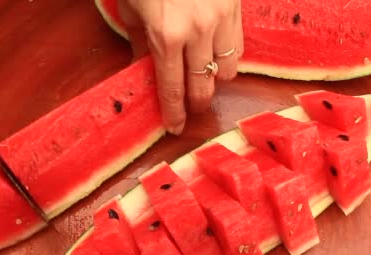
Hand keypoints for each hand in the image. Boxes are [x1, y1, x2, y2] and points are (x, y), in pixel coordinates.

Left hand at [118, 0, 243, 134]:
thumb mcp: (132, 9)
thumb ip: (139, 43)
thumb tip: (141, 71)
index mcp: (167, 36)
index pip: (172, 89)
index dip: (174, 113)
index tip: (175, 127)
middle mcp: (198, 32)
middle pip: (204, 86)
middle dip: (197, 102)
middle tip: (192, 105)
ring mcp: (221, 18)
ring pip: (228, 70)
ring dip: (215, 77)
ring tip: (204, 72)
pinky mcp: (236, 7)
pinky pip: (238, 45)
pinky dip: (228, 54)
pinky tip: (215, 50)